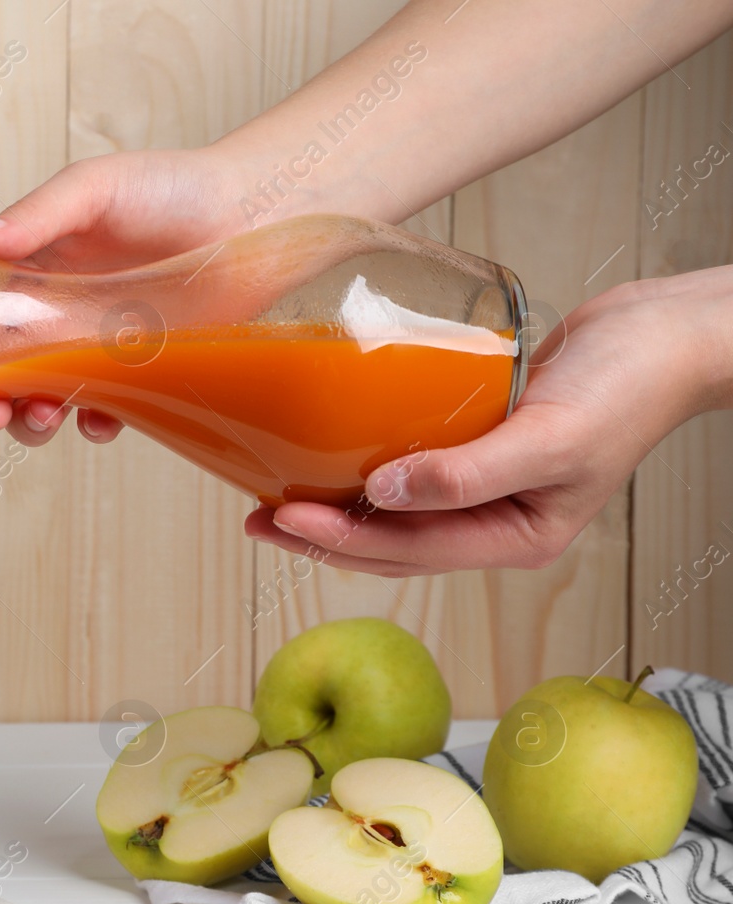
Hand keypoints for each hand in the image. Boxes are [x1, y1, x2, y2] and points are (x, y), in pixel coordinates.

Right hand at [0, 148, 248, 446]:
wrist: (255, 215)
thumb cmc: (171, 188)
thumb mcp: (92, 190)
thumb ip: (34, 218)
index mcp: (26, 273)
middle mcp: (52, 315)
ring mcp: (92, 348)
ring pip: (41, 400)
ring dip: (31, 420)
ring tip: (43, 415)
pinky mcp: (137, 373)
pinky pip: (102, 412)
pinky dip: (93, 423)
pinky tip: (101, 417)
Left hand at [245, 267, 732, 575]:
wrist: (665, 333)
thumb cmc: (625, 387)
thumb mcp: (551, 439)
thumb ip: (468, 474)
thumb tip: (382, 494)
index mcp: (514, 539)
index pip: (406, 553)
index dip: (338, 539)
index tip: (278, 516)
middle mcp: (495, 522)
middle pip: (390, 544)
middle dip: (322, 536)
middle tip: (255, 518)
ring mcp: (487, 488)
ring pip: (394, 513)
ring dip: (336, 507)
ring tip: (273, 495)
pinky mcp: (479, 446)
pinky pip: (411, 470)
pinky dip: (367, 468)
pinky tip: (328, 454)